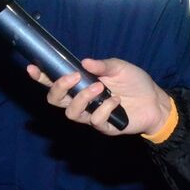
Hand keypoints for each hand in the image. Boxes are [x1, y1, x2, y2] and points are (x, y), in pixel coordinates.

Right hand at [27, 57, 171, 136]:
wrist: (155, 100)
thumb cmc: (135, 82)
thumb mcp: (119, 67)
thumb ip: (101, 65)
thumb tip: (83, 62)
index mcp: (81, 84)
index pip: (55, 82)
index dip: (41, 77)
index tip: (33, 68)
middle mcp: (82, 101)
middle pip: (55, 100)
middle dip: (58, 88)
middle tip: (74, 77)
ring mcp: (91, 115)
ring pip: (72, 113)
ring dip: (83, 98)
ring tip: (100, 88)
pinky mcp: (104, 126)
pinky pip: (95, 121)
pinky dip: (104, 108)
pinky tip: (116, 100)